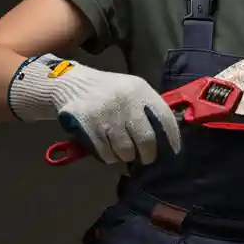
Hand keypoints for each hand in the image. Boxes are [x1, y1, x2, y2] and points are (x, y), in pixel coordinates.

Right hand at [8, 55, 181, 165]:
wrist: (71, 84)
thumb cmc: (109, 91)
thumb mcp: (131, 90)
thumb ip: (148, 109)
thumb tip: (166, 139)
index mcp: (140, 90)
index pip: (164, 119)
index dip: (172, 139)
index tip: (172, 152)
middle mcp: (125, 102)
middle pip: (147, 140)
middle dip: (148, 155)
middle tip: (146, 158)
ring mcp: (106, 115)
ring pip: (126, 151)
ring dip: (127, 156)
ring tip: (124, 151)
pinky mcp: (90, 127)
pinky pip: (106, 154)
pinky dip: (110, 157)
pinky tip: (109, 149)